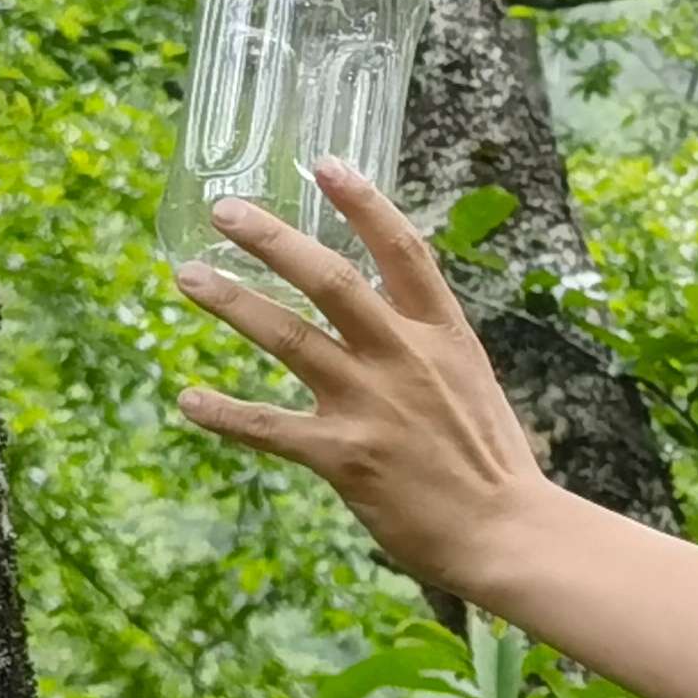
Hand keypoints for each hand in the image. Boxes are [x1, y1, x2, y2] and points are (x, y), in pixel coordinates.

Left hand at [171, 162, 556, 595]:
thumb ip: (426, 347)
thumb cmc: (492, 463)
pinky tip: (188, 399)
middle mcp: (406, 357)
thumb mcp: (470, 382)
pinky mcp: (346, 456)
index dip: (363, 202)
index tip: (325, 165)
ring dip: (233, 302)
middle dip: (274, 239)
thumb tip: (385, 316)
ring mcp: (373, 404)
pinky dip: (225, 413)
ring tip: (188, 276)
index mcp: (444, 334)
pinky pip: (271, 427)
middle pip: (331, 278)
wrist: (509, 532)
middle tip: (228, 211)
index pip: (402, 249)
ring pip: (290, 337)